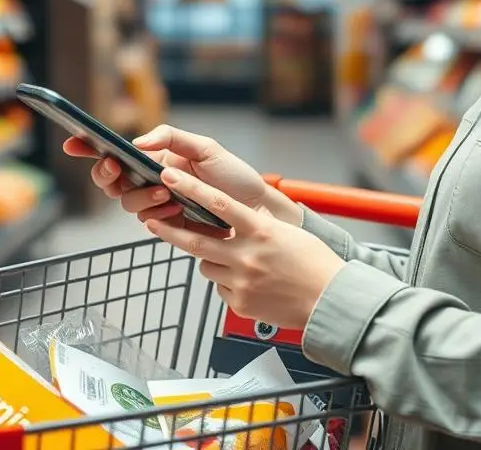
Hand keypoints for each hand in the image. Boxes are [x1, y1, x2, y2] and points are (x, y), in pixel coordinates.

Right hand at [64, 124, 297, 226]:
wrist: (258, 209)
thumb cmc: (234, 177)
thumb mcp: (205, 148)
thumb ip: (171, 138)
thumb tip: (138, 142)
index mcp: (156, 159)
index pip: (115, 153)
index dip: (89, 149)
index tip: (74, 143)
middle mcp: (151, 182)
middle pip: (110, 182)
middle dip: (107, 174)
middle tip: (117, 167)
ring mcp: (158, 206)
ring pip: (127, 203)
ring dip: (140, 195)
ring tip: (166, 192)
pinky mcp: (169, 228)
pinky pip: (148, 223)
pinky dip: (156, 215)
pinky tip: (176, 210)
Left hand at [144, 166, 345, 330]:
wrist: (329, 301)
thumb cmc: (314, 263)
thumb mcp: (285, 233)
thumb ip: (255, 227)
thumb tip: (230, 224)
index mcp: (260, 230)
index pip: (217, 203)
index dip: (190, 188)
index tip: (171, 177)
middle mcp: (246, 254)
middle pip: (196, 241)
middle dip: (169, 231)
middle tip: (151, 222)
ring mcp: (241, 281)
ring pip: (207, 266)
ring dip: (212, 261)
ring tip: (237, 263)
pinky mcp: (240, 303)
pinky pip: (221, 290)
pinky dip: (228, 284)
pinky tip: (251, 285)